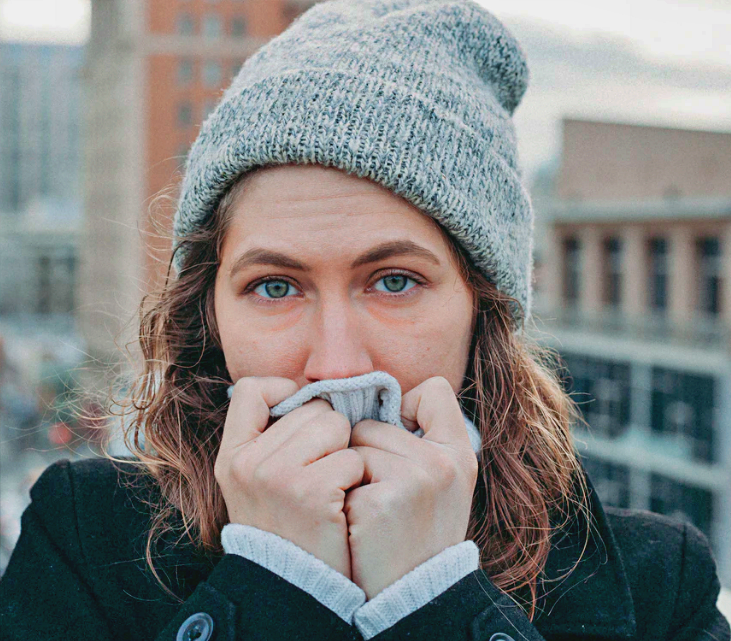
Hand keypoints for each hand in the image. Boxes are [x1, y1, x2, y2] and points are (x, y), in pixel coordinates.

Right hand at [215, 377, 364, 577]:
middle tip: (321, 470)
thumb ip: (272, 438)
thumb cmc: (285, 525)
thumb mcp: (256, 482)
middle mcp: (249, 462)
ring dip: (345, 452)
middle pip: (311, 407)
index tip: (302, 419)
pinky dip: (356, 478)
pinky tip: (342, 502)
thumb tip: (311, 393)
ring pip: (336, 425)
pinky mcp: (312, 492)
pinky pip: (353, 457)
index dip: (284, 392)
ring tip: (331, 484)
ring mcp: (278, 476)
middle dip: (328, 433)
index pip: (253, 389)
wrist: (294, 585)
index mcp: (232, 455)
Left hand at [344, 376, 478, 598]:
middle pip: (373, 422)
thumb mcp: (442, 481)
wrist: (412, 595)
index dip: (406, 410)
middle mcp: (442, 461)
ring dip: (350, 474)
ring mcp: (414, 480)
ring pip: (353, 445)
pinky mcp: (382, 502)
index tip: (400, 443)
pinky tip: (359, 524)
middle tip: (382, 494)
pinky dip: (342, 497)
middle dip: (366, 453)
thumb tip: (381, 396)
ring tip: (370, 509)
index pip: (432, 390)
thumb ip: (424, 436)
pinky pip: (341, 473)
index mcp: (459, 451)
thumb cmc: (419, 530)